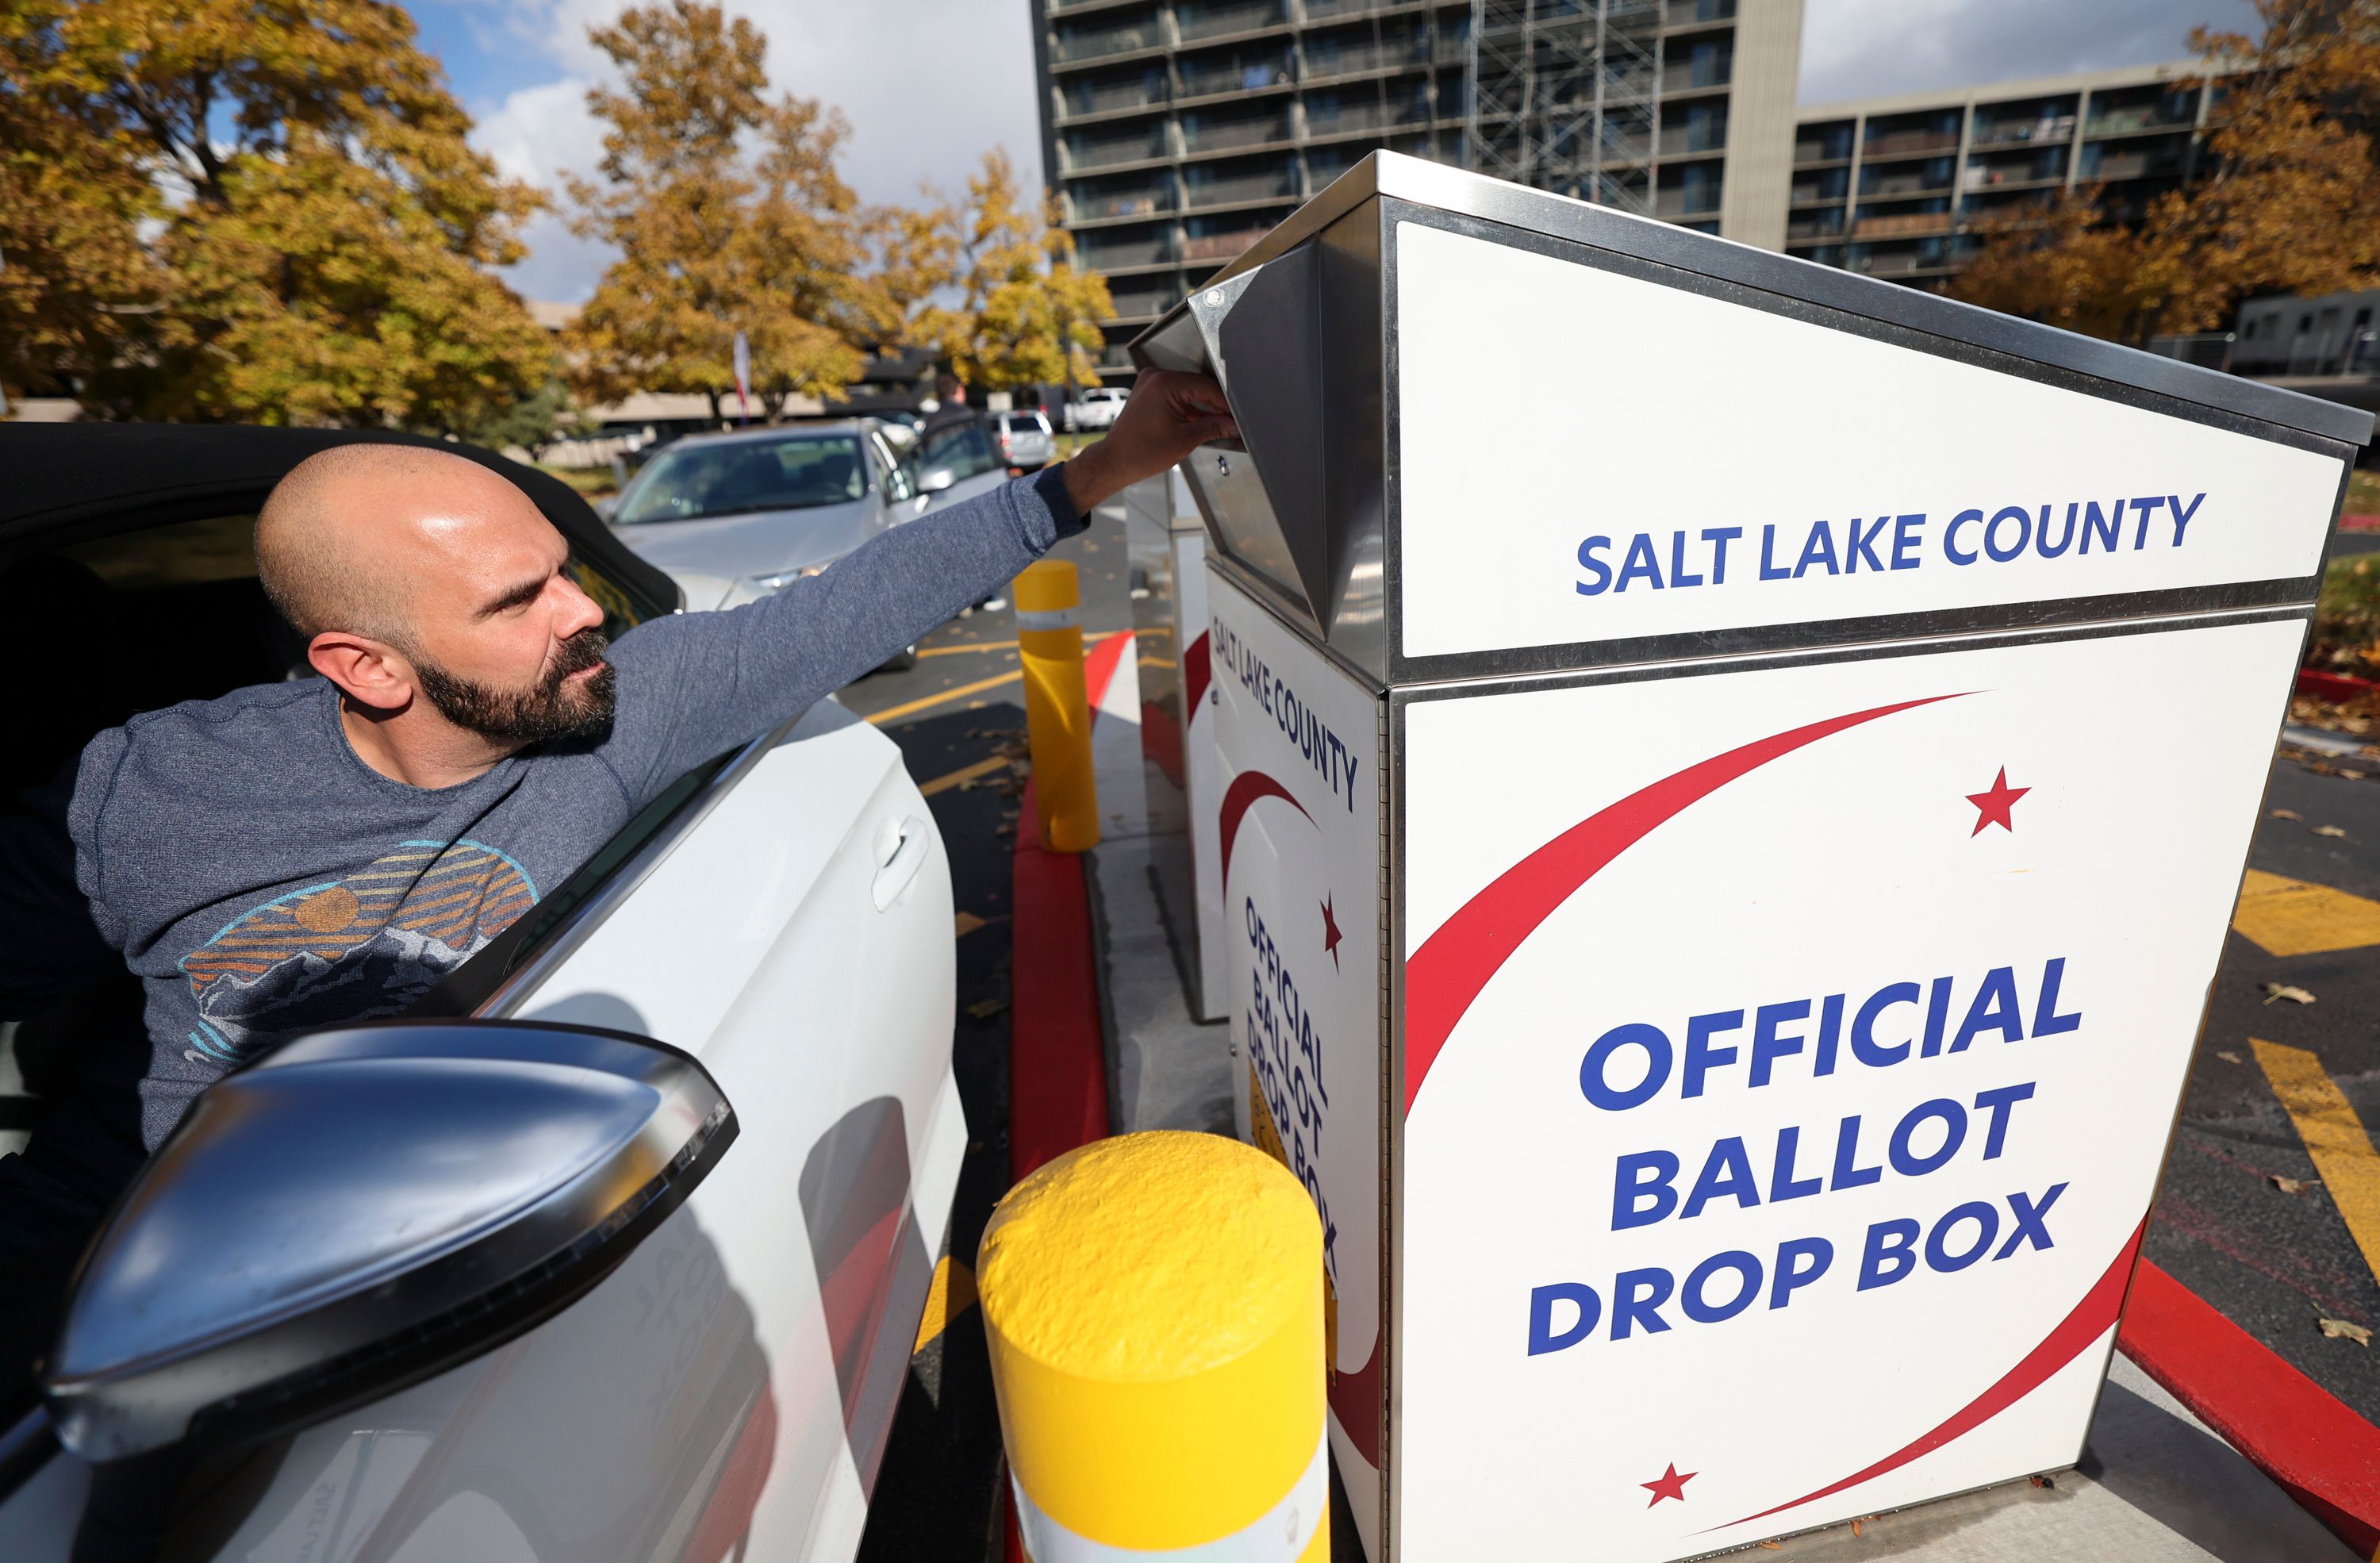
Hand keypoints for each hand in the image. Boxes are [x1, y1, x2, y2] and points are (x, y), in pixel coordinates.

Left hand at [1061, 370, 1236, 513]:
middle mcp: (1156, 377)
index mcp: (1164, 383)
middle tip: (1232, 420)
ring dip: (1204, 407)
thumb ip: (1213, 427)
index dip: (1225, 402)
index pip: (1206, 387)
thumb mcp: (1185, 440)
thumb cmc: (1140, 453)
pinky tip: (1203, 421)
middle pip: (1198, 386)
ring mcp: (1151, 383)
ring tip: (1219, 423)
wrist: (1115, 462)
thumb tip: (1232, 424)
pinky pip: (1177, 395)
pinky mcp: (1149, 392)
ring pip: (1189, 391)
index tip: (1237, 415)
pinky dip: (1190, 408)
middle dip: (1216, 405)